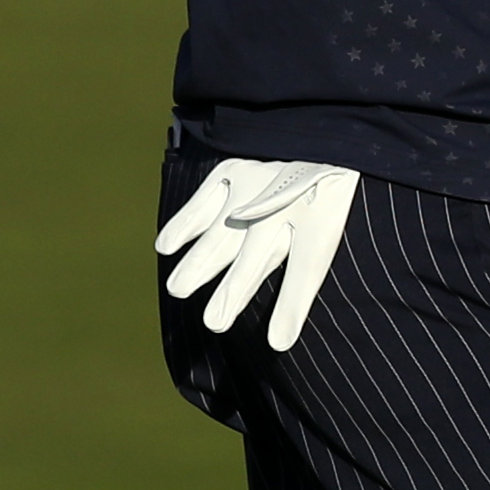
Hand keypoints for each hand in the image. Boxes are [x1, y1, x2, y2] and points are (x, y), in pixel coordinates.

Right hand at [157, 158, 359, 350]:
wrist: (322, 146)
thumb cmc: (317, 207)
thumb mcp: (321, 242)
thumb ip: (297, 293)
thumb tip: (279, 343)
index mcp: (322, 221)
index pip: (307, 266)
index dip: (292, 304)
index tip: (276, 343)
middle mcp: (289, 201)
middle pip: (257, 253)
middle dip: (236, 289)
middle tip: (213, 322)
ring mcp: (258, 184)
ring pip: (226, 231)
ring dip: (202, 261)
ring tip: (178, 290)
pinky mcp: (234, 171)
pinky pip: (205, 200)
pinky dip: (184, 222)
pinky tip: (166, 247)